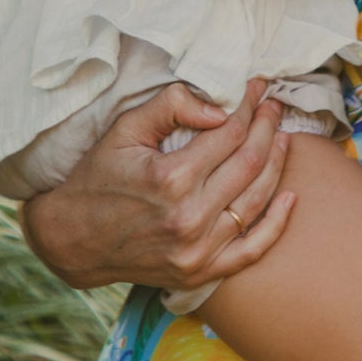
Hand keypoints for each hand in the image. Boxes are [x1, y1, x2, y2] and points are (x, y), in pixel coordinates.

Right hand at [18, 79, 294, 293]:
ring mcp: (197, 250)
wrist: (71, 240)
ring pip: (257, 201)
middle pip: (250, 163)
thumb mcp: (125, 130)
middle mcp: (189, 217)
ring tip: (283, 138)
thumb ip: (172, 106)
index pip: (230, 133)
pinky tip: (290, 196)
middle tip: (274, 107)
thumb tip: (221, 107)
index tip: (258, 88)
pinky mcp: (200, 272)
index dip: (249, 106)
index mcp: (171, 178)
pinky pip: (252, 250)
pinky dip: (277, 224)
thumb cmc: (98, 177)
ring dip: (278, 165)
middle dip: (268, 128)